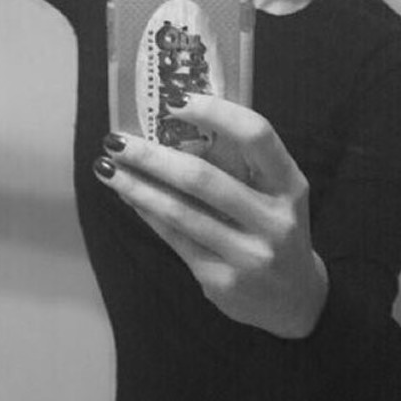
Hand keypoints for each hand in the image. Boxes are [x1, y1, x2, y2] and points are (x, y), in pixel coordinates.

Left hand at [94, 94, 327, 337]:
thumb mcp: (274, 194)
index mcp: (290, 185)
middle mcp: (273, 219)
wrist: (294, 299)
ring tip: (106, 167)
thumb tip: (172, 127)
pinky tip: (127, 194)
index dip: (215, 112)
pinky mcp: (220, 280)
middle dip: (152, 155)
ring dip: (136, 186)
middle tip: (116, 139)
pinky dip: (146, 212)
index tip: (174, 101)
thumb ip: (238, 164)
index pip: (257, 135)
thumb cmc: (274, 230)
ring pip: (180, 212)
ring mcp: (248, 254)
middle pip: (204, 178)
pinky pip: (174, 237)